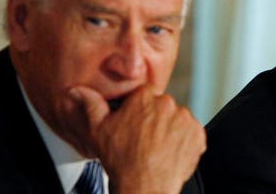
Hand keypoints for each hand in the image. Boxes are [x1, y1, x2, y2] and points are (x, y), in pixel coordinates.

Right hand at [70, 86, 205, 193]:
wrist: (144, 186)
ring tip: (157, 149)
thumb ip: (91, 105)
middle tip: (144, 140)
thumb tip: (77, 90)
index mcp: (145, 97)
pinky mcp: (198, 135)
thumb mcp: (98, 131)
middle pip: (162, 107)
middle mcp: (168, 103)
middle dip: (155, 120)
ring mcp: (185, 119)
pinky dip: (184, 142)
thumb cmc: (121, 159)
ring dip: (170, 130)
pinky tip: (169, 154)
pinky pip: (191, 134)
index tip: (134, 124)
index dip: (138, 111)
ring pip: (177, 120)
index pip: (144, 95)